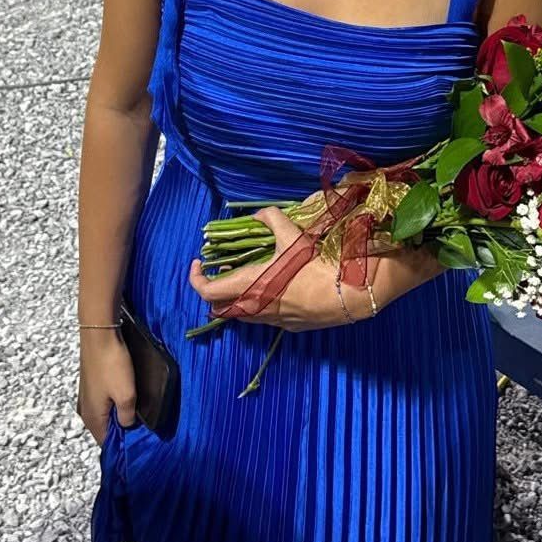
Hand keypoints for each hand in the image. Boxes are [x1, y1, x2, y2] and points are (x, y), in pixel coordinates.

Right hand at [77, 327, 135, 444]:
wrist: (99, 333)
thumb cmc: (112, 365)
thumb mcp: (126, 396)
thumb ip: (127, 416)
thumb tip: (128, 426)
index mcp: (92, 418)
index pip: (106, 442)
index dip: (123, 444)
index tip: (140, 440)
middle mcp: (86, 410)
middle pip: (105, 428)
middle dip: (122, 428)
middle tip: (143, 424)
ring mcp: (87, 396)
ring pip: (105, 413)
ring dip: (120, 413)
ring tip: (138, 409)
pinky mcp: (92, 383)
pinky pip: (105, 401)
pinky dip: (115, 401)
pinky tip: (128, 395)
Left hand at [188, 205, 443, 330]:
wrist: (346, 294)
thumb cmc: (313, 265)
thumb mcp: (293, 235)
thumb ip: (271, 220)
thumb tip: (260, 214)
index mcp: (247, 285)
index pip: (206, 290)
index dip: (195, 278)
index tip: (199, 264)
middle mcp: (253, 308)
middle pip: (219, 307)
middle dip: (215, 291)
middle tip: (223, 272)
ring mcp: (270, 320)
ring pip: (241, 314)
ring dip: (238, 298)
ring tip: (249, 278)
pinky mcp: (287, 326)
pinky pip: (263, 318)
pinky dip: (259, 305)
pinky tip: (275, 289)